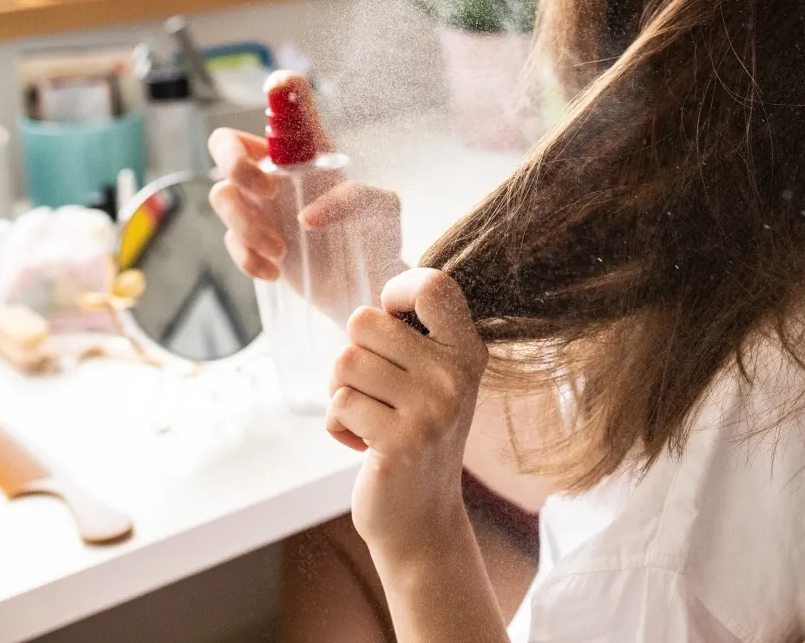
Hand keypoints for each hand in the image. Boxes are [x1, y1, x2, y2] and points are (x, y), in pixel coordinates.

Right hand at [207, 81, 405, 312]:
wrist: (368, 279)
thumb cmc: (375, 231)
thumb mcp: (381, 208)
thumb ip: (356, 199)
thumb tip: (308, 217)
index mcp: (306, 150)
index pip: (286, 108)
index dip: (279, 90)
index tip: (278, 87)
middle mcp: (275, 170)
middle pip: (224, 144)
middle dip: (235, 163)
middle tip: (269, 191)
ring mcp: (258, 205)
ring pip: (222, 195)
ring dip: (244, 223)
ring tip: (281, 251)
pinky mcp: (251, 240)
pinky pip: (230, 241)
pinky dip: (247, 257)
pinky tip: (274, 271)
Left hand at [326, 269, 487, 564]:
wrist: (421, 517)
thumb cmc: (414, 433)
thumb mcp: (435, 379)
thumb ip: (417, 336)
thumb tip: (377, 301)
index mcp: (467, 351)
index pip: (432, 287)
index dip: (397, 292)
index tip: (391, 321)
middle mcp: (456, 376)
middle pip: (364, 322)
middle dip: (353, 354)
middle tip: (373, 390)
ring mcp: (431, 410)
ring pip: (345, 362)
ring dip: (340, 392)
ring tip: (365, 417)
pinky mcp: (400, 443)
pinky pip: (339, 403)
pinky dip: (336, 424)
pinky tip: (360, 444)